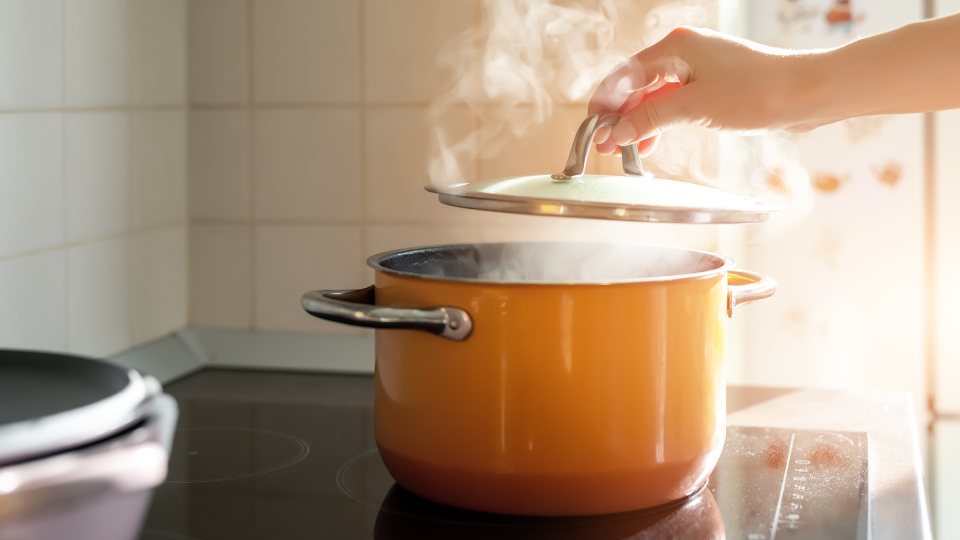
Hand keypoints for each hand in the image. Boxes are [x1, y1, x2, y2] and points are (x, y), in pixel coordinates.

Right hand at [588, 27, 832, 155]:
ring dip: (638, 123)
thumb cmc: (756, 91)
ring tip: (623, 151)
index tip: (593, 128)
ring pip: (655, 97)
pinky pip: (675, 103)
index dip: (605, 104)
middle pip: (637, 86)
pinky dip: (660, 122)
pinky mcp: (713, 86)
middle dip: (619, 117)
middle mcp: (684, 52)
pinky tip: (649, 143)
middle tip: (604, 146)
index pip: (625, 75)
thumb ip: (649, 118)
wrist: (806, 93)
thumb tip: (616, 132)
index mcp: (675, 46)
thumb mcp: (693, 107)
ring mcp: (699, 69)